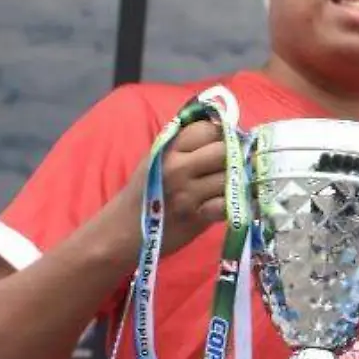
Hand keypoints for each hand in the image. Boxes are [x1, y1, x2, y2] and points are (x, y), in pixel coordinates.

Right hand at [112, 119, 230, 258]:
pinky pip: (227, 203)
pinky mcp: (197, 216)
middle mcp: (178, 167)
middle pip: (224, 150)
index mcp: (168, 149)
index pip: (208, 129)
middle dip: (233, 157)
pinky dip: (230, 204)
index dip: (220, 135)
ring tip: (228, 186)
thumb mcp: (156, 159)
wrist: (122, 230)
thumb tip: (221, 129)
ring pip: (231, 177)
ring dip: (236, 182)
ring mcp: (188, 192)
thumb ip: (184, 145)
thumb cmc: (143, 193)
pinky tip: (223, 205)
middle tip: (230, 167)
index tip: (221, 145)